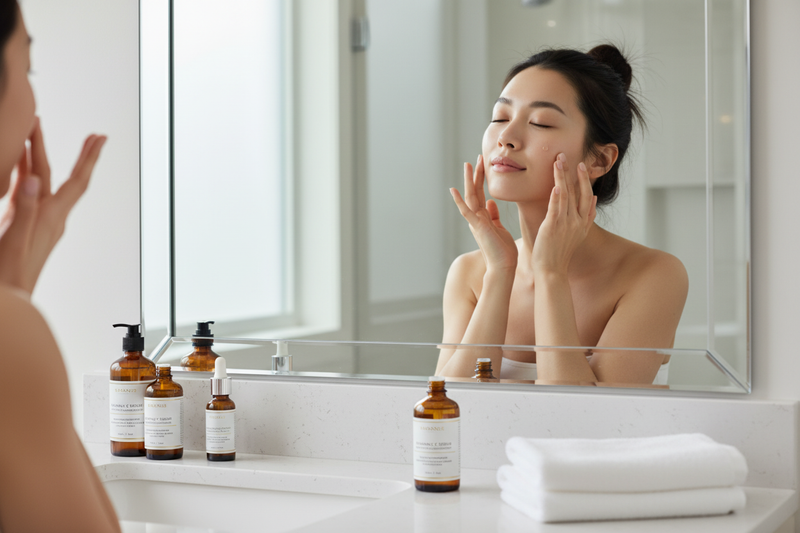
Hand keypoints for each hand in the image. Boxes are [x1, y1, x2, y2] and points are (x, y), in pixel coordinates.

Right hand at [0, 118, 106, 293]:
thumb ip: (23, 209)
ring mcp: (36, 222)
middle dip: (54, 147)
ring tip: (32, 135)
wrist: (9, 299)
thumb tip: (34, 181)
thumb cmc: (10, 273)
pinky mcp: (22, 227)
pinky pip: (26, 194)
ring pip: (40, 182)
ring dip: (37, 158)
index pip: (77, 181)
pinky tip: (20, 170)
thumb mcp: (15, 239)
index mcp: (51, 217)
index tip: (100, 137)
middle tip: (48, 123)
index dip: (89, 157)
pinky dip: (23, 175)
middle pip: (56, 175)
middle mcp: (49, 217)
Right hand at [450, 155, 517, 272]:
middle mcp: (477, 218)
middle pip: (474, 191)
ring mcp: (475, 222)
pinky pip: (466, 211)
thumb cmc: (503, 251)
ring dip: (469, 180)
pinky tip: (453, 190)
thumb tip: (491, 202)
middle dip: (475, 174)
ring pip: (470, 197)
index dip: (481, 179)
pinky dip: (459, 201)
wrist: (504, 266)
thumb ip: (493, 215)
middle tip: (477, 158)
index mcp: (483, 217)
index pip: (481, 194)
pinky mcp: (477, 227)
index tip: (482, 164)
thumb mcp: (499, 228)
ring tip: (468, 164)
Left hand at [532, 153, 596, 274]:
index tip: (582, 166)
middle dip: (576, 174)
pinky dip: (556, 195)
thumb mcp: (577, 235)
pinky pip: (556, 207)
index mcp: (583, 224)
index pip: (588, 198)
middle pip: (580, 193)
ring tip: (559, 161)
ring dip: (563, 176)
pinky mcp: (553, 227)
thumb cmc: (559, 254)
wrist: (552, 271)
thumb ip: (586, 217)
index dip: (585, 181)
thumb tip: (595, 200)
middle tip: (572, 158)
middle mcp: (577, 222)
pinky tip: (555, 184)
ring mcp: (566, 224)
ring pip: (566, 195)